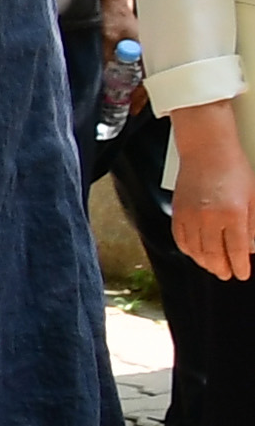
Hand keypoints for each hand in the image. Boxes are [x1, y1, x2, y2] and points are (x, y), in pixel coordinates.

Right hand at [178, 103, 252, 281]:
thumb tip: (251, 248)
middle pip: (214, 254)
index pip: (237, 250)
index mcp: (233, 214)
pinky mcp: (178, 212)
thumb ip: (252, 225)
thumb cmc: (233, 169)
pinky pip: (180, 239)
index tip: (242, 274)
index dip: (240, 266)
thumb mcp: (253, 198)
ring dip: (205, 262)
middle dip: (221, 268)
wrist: (207, 151)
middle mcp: (209, 218)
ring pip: (195, 250)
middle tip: (227, 274)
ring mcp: (190, 216)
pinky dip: (188, 250)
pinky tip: (195, 253)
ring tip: (213, 267)